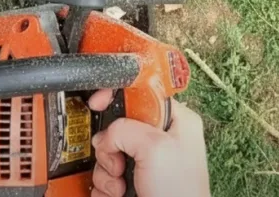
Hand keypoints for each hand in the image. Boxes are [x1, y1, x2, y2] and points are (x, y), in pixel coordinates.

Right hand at [87, 93, 210, 196]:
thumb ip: (125, 129)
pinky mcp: (133, 182)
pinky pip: (105, 175)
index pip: (140, 92)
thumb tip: (107, 136)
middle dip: (110, 145)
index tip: (97, 101)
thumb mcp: (155, 148)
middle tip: (119, 161)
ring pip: (107, 152)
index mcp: (175, 120)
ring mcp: (145, 162)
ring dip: (107, 171)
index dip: (116, 93)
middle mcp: (160, 139)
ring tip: (122, 185)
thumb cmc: (181, 194)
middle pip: (117, 125)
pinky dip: (105, 187)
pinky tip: (119, 194)